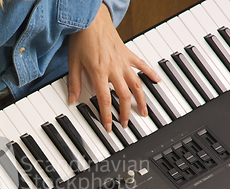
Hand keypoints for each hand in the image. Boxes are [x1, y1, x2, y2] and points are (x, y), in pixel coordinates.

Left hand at [68, 3, 159, 131]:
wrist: (91, 19)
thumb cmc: (82, 39)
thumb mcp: (73, 63)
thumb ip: (75, 84)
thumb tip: (72, 100)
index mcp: (99, 73)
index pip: (105, 100)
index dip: (107, 116)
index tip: (109, 127)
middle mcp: (114, 69)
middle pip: (124, 96)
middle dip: (125, 112)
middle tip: (126, 124)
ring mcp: (123, 62)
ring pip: (136, 84)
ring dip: (141, 100)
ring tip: (144, 112)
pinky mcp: (127, 53)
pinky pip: (141, 65)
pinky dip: (150, 73)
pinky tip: (157, 81)